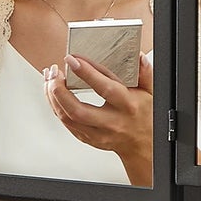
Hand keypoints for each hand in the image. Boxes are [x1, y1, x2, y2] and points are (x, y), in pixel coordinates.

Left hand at [43, 52, 153, 185]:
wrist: (143, 144)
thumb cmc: (145, 115)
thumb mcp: (150, 92)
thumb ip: (144, 72)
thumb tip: (137, 56)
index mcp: (127, 106)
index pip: (104, 89)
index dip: (86, 73)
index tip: (72, 60)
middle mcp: (111, 122)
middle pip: (78, 110)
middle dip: (60, 90)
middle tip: (54, 73)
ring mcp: (98, 134)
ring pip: (67, 118)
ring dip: (53, 97)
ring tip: (49, 79)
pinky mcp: (88, 138)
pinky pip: (66, 123)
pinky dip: (56, 106)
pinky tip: (52, 92)